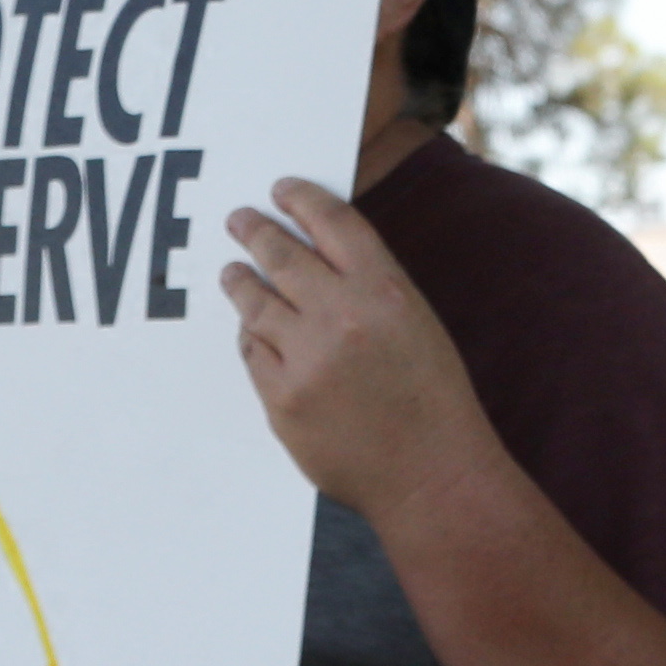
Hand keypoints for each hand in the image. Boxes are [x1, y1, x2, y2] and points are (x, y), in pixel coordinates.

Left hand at [222, 179, 495, 526]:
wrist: (430, 476)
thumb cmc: (431, 400)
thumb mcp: (414, 323)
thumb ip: (367, 287)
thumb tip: (315, 258)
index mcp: (384, 289)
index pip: (331, 221)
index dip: (301, 198)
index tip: (282, 189)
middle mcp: (340, 315)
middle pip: (281, 254)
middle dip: (255, 231)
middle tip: (239, 220)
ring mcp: (305, 358)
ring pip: (255, 303)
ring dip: (240, 281)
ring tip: (233, 273)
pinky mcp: (280, 399)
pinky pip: (252, 353)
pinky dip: (251, 339)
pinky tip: (253, 334)